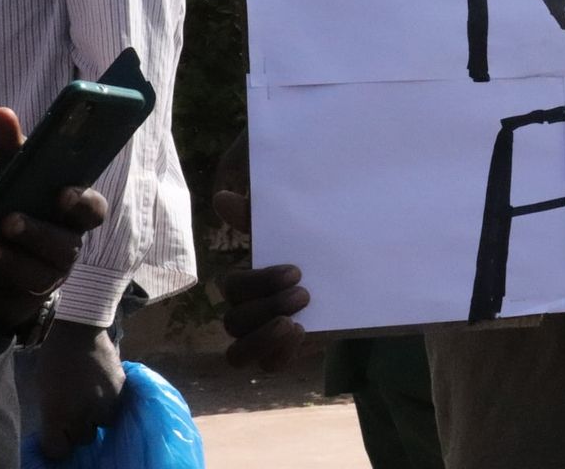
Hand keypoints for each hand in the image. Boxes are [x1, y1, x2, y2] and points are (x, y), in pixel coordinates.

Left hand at [0, 109, 107, 327]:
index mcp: (71, 216)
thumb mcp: (11, 179)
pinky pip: (21, 295)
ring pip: (46, 272)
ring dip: (18, 257)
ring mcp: (49, 277)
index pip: (92, 210)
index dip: (82, 203)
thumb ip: (10, 149)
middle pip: (68, 245)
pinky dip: (1, 277)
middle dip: (40, 232)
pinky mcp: (26, 302)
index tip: (61, 192)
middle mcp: (67, 247)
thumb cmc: (12, 210)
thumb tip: (1, 113)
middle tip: (9, 219)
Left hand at [36, 321, 124, 458]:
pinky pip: (116, 408)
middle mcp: (81, 414)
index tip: (57, 439)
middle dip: (77, 430)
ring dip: (96, 418)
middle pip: (83, 439)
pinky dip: (109, 404)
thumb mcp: (44, 391)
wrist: (79, 332)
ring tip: (92, 404)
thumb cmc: (53, 360)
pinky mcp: (120, 391)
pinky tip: (102, 392)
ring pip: (103, 425)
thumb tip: (59, 430)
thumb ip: (52, 414)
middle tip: (75, 417)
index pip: (58, 450)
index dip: (57, 446)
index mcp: (56, 415)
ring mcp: (103, 403)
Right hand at [213, 134, 309, 370]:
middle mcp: (243, 313)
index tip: (297, 271)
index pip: (232, 286)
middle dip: (268, 308)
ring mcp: (259, 338)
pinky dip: (280, 354)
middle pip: (234, 321)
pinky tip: (302, 335)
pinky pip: (267, 366)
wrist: (342, 283)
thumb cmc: (307, 256)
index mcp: (243, 283)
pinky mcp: (280, 355)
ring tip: (295, 323)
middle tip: (304, 294)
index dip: (260, 282)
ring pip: (238, 354)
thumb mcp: (289, 234)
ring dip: (264, 339)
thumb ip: (256, 218)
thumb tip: (222, 198)